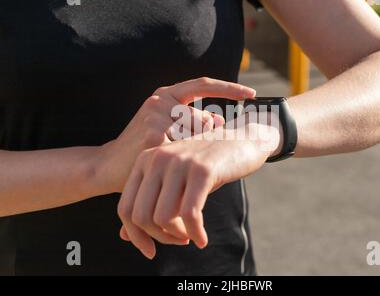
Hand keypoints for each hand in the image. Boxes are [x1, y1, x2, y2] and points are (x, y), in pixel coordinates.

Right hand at [95, 77, 255, 193]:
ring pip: (196, 136)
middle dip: (205, 141)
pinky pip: (185, 150)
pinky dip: (184, 161)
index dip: (229, 89)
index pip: (203, 84)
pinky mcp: (153, 137)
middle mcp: (160, 101)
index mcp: (165, 94)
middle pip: (204, 119)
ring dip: (192, 153)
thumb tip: (218, 119)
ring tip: (174, 162)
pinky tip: (168, 167)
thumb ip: (192, 120)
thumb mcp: (167, 127)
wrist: (109, 164)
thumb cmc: (143, 147)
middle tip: (195, 157)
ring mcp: (156, 117)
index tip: (252, 95)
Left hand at [117, 119, 280, 258]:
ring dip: (177, 237)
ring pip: (162, 218)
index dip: (135, 236)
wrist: (242, 141)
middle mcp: (157, 158)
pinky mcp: (203, 170)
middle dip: (159, 238)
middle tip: (179, 241)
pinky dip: (195, 233)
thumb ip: (150, 205)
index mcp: (145, 160)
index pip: (125, 208)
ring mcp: (180, 162)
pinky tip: (202, 238)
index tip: (151, 250)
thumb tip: (124, 237)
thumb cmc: (207, 167)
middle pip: (140, 216)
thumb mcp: (175, 184)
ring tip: (191, 236)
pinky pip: (190, 214)